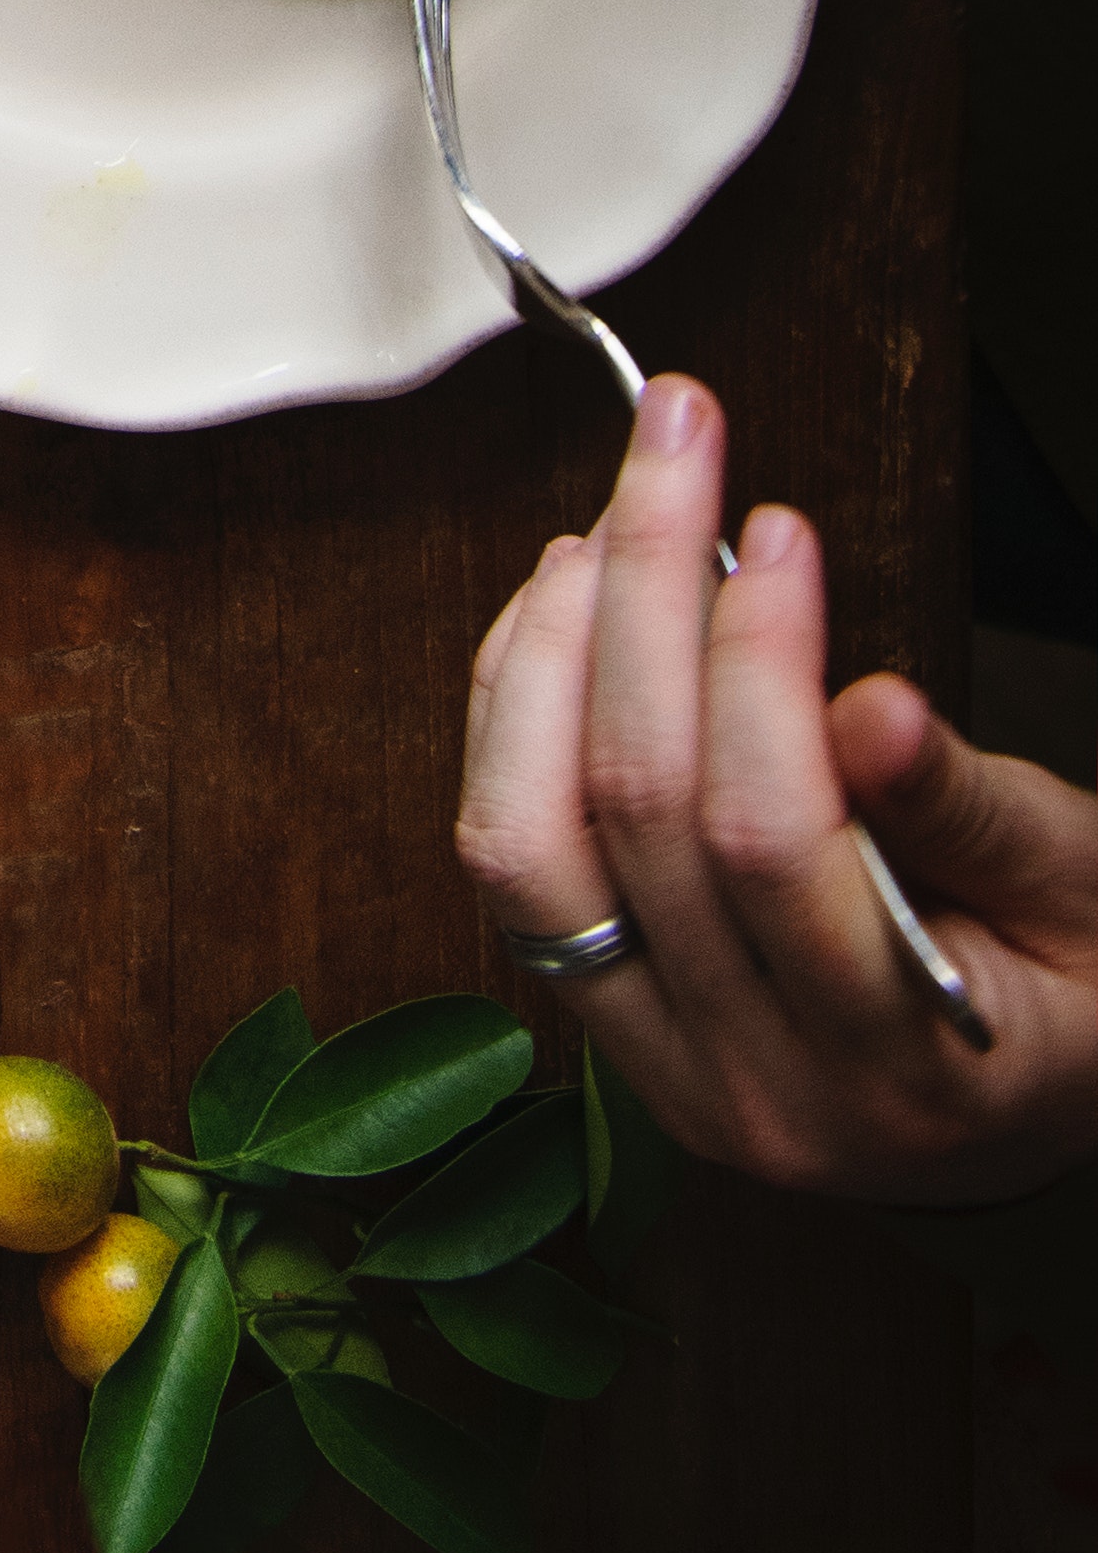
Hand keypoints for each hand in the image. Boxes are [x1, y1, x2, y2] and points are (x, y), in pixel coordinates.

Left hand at [453, 377, 1097, 1198]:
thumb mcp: (1079, 893)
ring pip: (532, 840)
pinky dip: (512, 710)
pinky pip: (512, 860)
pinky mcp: (605, 1022)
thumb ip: (973, 811)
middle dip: (649, 592)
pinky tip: (565, 607)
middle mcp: (761, 1093)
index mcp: (902, 1071)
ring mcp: (665, 1068)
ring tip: (610, 523)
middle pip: (642, 813)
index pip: (770, 843)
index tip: (776, 526)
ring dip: (552, 648)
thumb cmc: (1073, 988)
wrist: (1035, 1108)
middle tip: (679, 444)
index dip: (756, 661)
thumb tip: (871, 710)